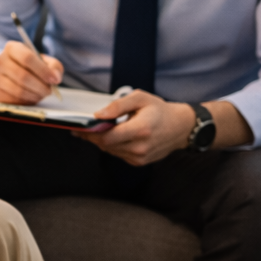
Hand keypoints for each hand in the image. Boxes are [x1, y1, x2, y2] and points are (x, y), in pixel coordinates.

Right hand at [0, 41, 63, 103]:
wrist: (7, 74)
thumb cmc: (29, 66)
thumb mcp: (43, 60)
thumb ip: (54, 66)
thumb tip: (55, 78)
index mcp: (11, 48)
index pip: (27, 58)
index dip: (43, 70)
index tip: (54, 80)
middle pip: (23, 76)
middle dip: (40, 86)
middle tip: (49, 90)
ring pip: (19, 90)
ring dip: (35, 95)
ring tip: (41, 93)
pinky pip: (14, 100)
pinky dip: (27, 101)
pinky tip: (31, 96)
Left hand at [74, 91, 193, 165]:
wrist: (181, 127)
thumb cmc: (160, 110)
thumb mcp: (140, 98)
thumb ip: (117, 106)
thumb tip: (98, 115)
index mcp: (140, 130)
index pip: (107, 136)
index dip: (90, 133)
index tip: (79, 127)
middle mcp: (140, 147)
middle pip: (106, 145)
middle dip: (92, 136)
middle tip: (83, 128)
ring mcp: (140, 157)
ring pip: (110, 151)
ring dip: (101, 141)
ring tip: (97, 130)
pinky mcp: (139, 162)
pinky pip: (118, 154)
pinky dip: (113, 146)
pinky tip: (115, 136)